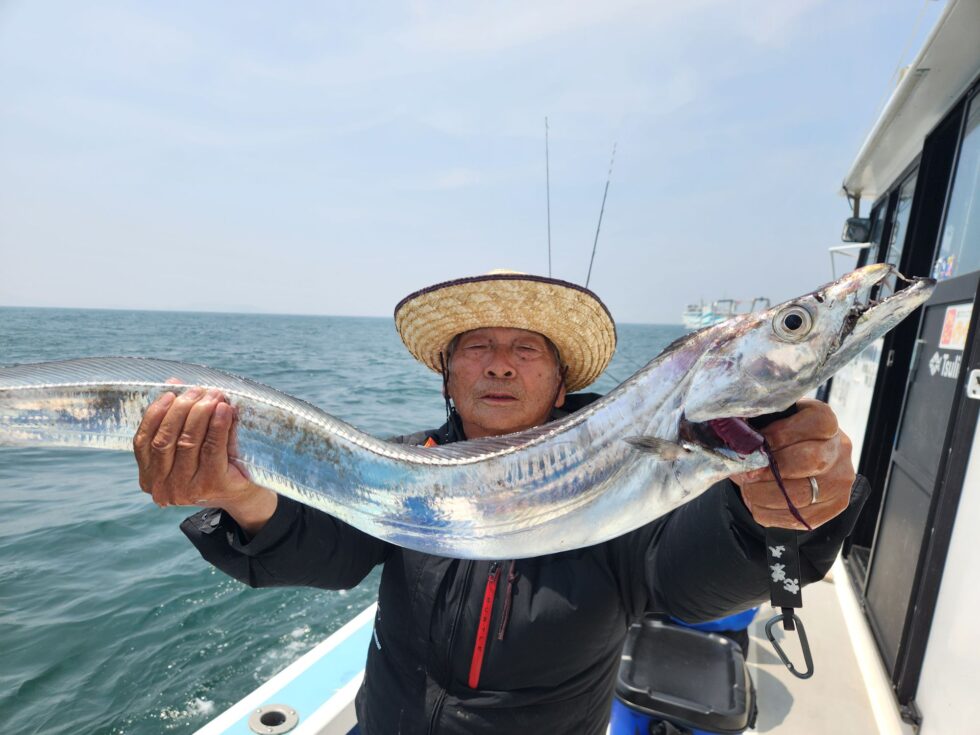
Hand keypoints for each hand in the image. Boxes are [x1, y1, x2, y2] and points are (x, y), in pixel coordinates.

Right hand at [133, 383, 276, 532]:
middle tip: (198, 390)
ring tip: (213, 395)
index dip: (155, 414)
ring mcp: (187, 490)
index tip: (170, 393)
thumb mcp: (191, 443)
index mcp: (150, 478)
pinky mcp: (212, 485)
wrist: (245, 492)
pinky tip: (224, 409)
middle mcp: (163, 488)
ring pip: (187, 442)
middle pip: (165, 440)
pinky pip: (211, 448)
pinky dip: (217, 425)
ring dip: (200, 413)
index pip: (142, 442)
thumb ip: (179, 417)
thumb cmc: (214, 463)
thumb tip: (173, 382)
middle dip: (181, 409)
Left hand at [730, 399, 854, 529]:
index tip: (756, 443)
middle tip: (747, 473)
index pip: (814, 424)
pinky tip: (757, 504)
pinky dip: (771, 513)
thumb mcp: (771, 421)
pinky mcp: (834, 506)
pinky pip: (800, 517)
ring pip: (802, 494)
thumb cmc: (779, 437)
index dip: (781, 434)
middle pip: (810, 460)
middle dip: (772, 469)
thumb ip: (758, 426)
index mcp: (826, 420)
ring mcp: (840, 480)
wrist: (796, 458)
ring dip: (766, 494)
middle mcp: (840, 449)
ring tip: (748, 489)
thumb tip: (738, 443)